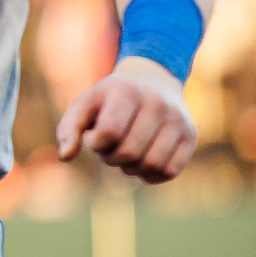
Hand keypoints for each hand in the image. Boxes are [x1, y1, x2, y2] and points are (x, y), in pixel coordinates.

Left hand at [55, 57, 196, 183]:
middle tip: (109, 148)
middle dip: (111, 158)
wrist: (152, 80)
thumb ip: (68, 129)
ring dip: (131, 169)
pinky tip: (141, 162)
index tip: (94, 136)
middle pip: (130, 152)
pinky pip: (170, 171)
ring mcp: (178, 119)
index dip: (96, 143)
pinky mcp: (190, 135)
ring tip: (125, 155)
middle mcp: (157, 103)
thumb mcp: (85, 104)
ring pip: (152, 165)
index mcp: (127, 92)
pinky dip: (151, 176)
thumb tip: (65, 157)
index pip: (110, 132)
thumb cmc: (110, 98)